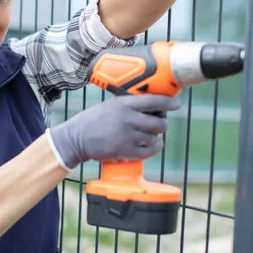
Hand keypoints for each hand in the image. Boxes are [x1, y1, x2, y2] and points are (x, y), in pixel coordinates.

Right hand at [47, 95, 180, 170]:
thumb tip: (151, 107)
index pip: (153, 101)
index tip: (176, 104)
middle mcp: (127, 119)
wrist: (76, 138)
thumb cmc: (93, 120)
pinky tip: (154, 145)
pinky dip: (155, 148)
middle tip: (159, 124)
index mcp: (123, 104)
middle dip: (162, 124)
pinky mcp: (125, 151)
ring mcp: (127, 136)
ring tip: (149, 135)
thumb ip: (128, 105)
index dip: (168, 103)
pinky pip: (149, 151)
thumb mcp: (110, 105)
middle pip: (158, 122)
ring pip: (154, 137)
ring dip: (155, 137)